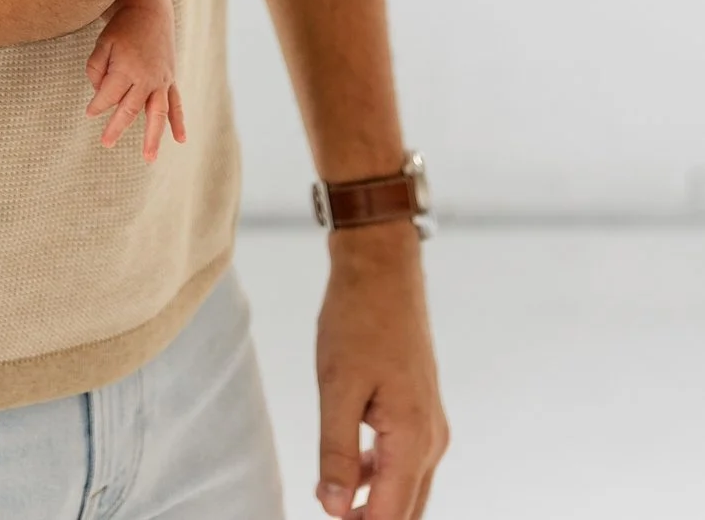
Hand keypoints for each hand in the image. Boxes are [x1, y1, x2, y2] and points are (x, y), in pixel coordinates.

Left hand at [84, 0, 186, 160]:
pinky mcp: (170, 79)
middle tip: (105, 143)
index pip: (107, 97)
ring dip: (153, 137)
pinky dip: (178, 121)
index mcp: (126, 68)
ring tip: (149, 157)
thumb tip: (99, 94)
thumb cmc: (123, 26)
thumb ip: (96, 68)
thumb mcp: (103, 42)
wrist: (150, 9)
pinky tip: (180, 139)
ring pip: (157, 114)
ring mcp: (161, 80)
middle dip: (116, 127)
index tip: (89, 112)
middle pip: (129, 110)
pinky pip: (176, 103)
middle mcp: (146, 78)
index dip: (96, 106)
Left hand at [315, 226, 448, 519]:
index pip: (390, 515)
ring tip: (332, 499)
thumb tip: (334, 509)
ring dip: (374, 502)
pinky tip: (351, 469)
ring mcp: (430, 424)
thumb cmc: (359, 319)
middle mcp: (432, 439)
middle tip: (331, 515)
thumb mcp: (337, 386)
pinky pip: (405, 460)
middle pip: (406, 510)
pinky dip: (379, 475)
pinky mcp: (421, 410)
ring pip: (407, 487)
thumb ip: (337, 452)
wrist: (382, 268)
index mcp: (413, 439)